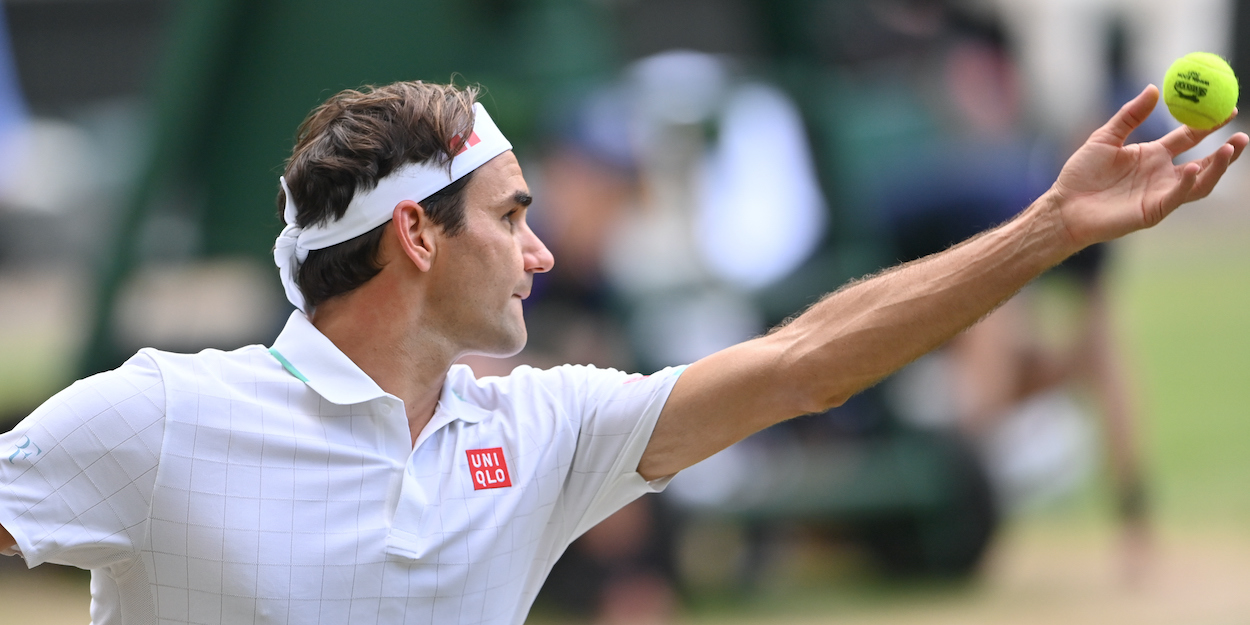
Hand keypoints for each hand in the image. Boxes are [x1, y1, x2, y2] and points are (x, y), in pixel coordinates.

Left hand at [1049, 84, 1248, 249]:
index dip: (1209, 124)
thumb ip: (1130, 115)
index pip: (1189, 137)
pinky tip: (1193, 168)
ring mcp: (1160, 193)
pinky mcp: (1153, 211)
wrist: (1064, 205)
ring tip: (1232, 148)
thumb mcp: (1105, 137)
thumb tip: (1154, 88)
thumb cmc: (1081, 174)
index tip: (1228, 107)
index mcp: (1153, 154)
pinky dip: (1188, 184)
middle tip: (1243, 134)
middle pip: (1204, 161)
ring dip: (1217, 167)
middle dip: (1227, 149)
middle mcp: (1162, 174)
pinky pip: (1177, 197)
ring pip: (1199, 182)